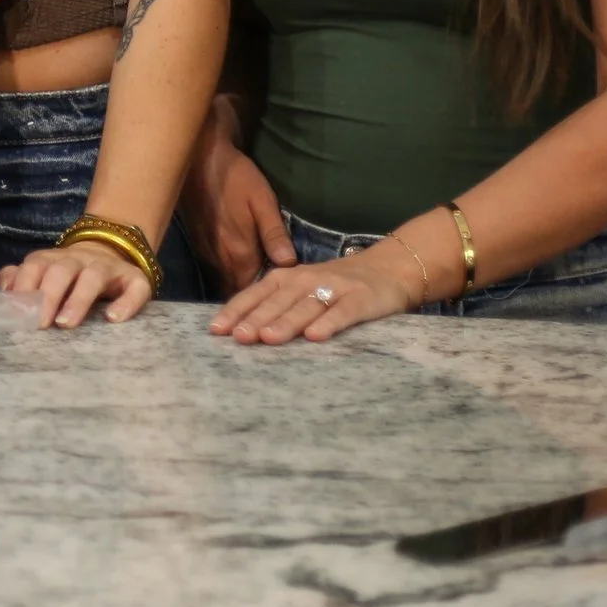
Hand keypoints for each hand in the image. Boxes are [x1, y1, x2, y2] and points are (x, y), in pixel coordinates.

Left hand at [1, 240, 154, 327]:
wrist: (113, 250)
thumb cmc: (70, 275)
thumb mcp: (43, 273)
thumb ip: (20, 280)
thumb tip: (5, 290)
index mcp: (52, 260)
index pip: (34, 267)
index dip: (24, 288)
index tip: (17, 314)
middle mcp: (78, 260)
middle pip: (60, 272)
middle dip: (47, 296)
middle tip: (40, 324)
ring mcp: (108, 268)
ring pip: (93, 277)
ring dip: (78, 299)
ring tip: (67, 323)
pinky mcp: (136, 280)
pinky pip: (135, 288)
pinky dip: (126, 303)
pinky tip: (114, 319)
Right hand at [179, 96, 291, 287]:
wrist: (198, 159)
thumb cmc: (235, 178)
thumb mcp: (262, 201)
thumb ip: (274, 235)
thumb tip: (289, 264)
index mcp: (239, 252)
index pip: (254, 288)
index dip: (267, 295)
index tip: (281, 296)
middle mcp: (219, 258)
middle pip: (236, 289)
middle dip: (251, 296)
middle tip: (270, 296)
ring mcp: (205, 252)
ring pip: (223, 281)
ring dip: (237, 286)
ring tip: (255, 288)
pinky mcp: (197, 243)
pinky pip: (213, 269)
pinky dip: (225, 274)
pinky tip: (236, 269)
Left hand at [209, 243, 417, 344]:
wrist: (390, 268)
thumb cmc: (336, 285)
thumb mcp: (303, 289)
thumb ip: (276, 304)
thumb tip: (240, 328)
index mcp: (288, 278)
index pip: (256, 293)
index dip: (237, 310)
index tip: (216, 329)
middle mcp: (307, 280)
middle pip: (278, 301)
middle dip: (256, 318)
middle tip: (238, 337)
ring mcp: (335, 288)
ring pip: (306, 306)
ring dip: (286, 322)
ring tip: (268, 339)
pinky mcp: (361, 299)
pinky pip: (342, 312)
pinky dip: (328, 323)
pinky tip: (314, 337)